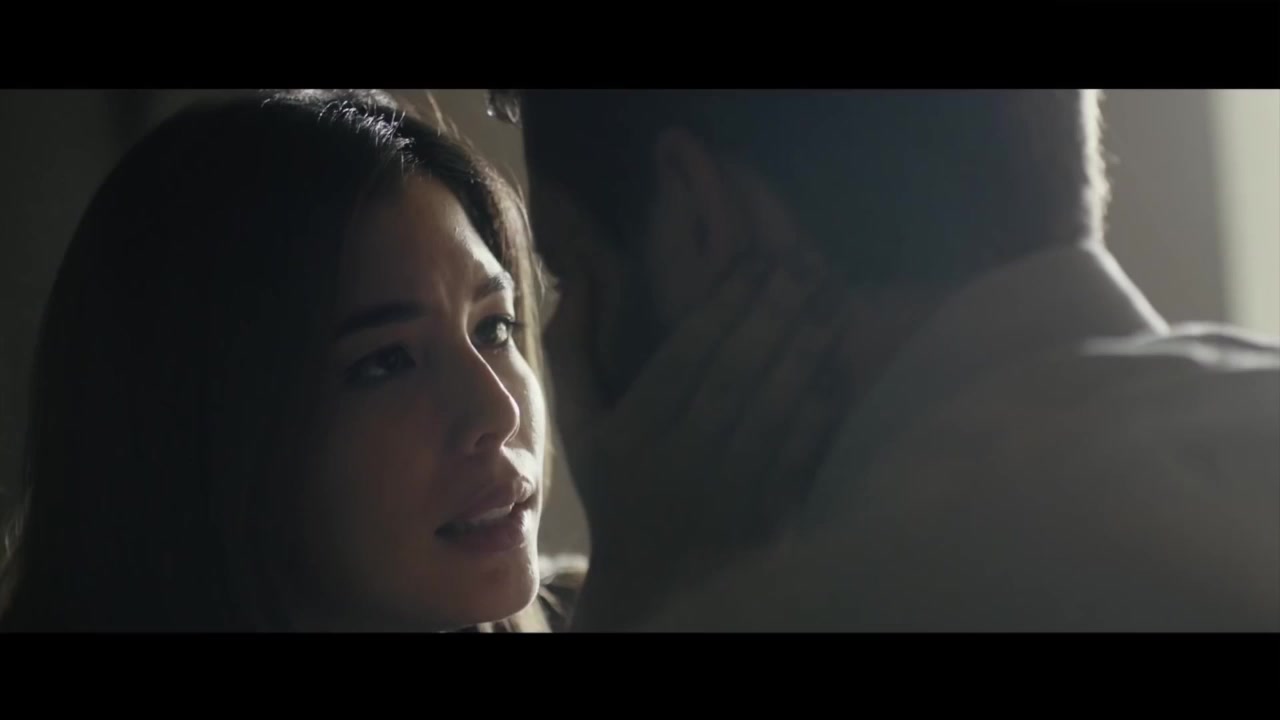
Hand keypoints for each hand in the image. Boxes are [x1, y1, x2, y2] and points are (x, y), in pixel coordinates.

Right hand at [573, 253, 859, 627]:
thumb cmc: (617, 489)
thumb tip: (577, 276)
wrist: (651, 584)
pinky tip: (836, 372)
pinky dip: (818, 414)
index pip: (684, 358)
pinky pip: (796, 458)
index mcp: (633, 433)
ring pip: (768, 412)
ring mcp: (724, 493)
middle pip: (731, 377)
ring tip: (828, 305)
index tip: (755, 263)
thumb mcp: (580, 425)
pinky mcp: (763, 521)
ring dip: (802, 354)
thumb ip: (574, 349)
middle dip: (770, 317)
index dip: (722, 308)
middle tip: (802, 268)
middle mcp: (677, 460)